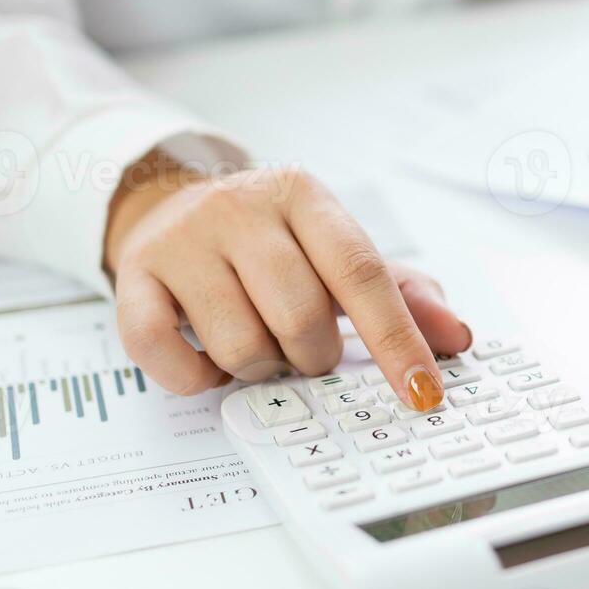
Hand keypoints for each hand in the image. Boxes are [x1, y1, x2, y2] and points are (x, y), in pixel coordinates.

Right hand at [104, 153, 470, 409]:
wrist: (169, 201)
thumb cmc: (268, 241)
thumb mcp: (335, 251)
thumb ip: (400, 293)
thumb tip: (454, 336)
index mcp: (303, 196)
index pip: (361, 272)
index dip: (397, 339)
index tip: (424, 391)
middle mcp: (240, 209)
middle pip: (300, 317)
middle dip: (314, 355)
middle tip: (305, 347)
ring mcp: (182, 241)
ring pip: (239, 345)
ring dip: (259, 367)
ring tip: (257, 342)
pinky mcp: (134, 276)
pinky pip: (164, 354)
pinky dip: (196, 378)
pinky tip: (209, 360)